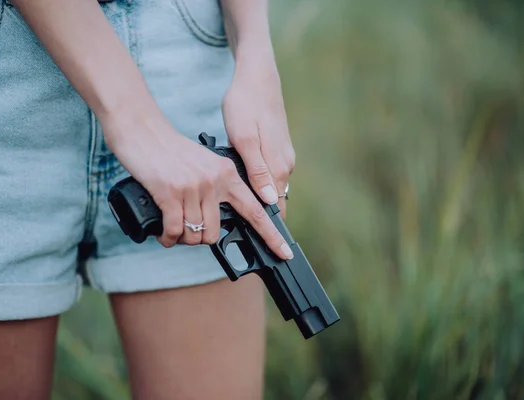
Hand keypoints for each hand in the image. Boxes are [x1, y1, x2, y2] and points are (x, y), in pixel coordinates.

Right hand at [102, 109, 293, 259]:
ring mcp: (193, 186)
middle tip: (186, 229)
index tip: (284, 252)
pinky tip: (164, 234)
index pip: (257, 210)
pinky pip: (175, 230)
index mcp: (228, 174)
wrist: (143, 131)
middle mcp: (214, 181)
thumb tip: (219, 221)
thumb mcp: (205, 163)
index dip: (272, 235)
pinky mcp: (170, 192)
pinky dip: (168, 238)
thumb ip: (218, 187)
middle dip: (199, 238)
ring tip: (172, 230)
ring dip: (182, 239)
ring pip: (195, 234)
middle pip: (215, 233)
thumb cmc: (171, 151)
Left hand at [222, 59, 294, 218]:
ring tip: (239, 216)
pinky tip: (243, 186)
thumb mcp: (245, 139)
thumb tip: (270, 201)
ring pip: (271, 189)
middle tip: (242, 234)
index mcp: (277, 167)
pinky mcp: (276, 148)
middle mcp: (284, 165)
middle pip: (275, 202)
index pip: (277, 209)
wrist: (257, 75)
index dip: (268, 228)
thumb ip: (258, 172)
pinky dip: (258, 186)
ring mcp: (282, 155)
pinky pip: (269, 175)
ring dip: (258, 202)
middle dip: (261, 219)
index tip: (260, 245)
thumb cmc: (246, 105)